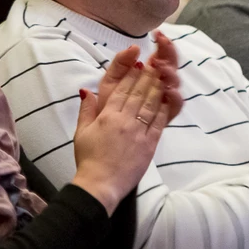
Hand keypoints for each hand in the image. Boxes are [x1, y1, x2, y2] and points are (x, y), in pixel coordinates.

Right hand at [70, 44, 176, 213]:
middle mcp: (125, 120)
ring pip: (150, 105)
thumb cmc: (88, 159)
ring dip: (157, 89)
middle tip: (155, 64)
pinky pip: (158, 123)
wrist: (100, 184)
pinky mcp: (149, 144)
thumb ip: (86, 110)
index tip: (138, 64)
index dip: (132, 75)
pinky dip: (163, 109)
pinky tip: (167, 99)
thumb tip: (86, 90)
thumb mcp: (81, 132)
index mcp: (108, 116)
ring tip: (162, 77)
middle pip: (139, 93)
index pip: (122, 90)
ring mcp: (138, 132)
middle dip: (148, 77)